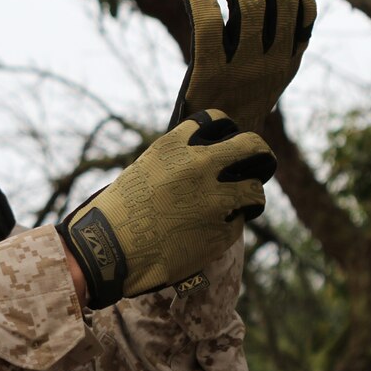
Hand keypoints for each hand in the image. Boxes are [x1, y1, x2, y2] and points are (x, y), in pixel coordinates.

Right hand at [57, 110, 275, 307]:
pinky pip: (239, 223)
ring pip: (256, 190)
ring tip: (240, 205)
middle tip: (257, 164)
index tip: (227, 143)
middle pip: (253, 145)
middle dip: (259, 154)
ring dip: (249, 196)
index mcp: (177, 146)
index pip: (219, 120)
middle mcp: (201, 166)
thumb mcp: (145, 169)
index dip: (227, 132)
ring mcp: (215, 200)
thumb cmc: (120, 211)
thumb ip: (177, 160)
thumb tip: (202, 159)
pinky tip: (209, 232)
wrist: (111, 250)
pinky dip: (229, 226)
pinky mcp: (222, 232)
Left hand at [169, 0, 316, 132]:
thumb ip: (267, 39)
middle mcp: (273, 65)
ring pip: (251, 3)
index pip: (304, 6)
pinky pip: (209, 24)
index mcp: (289, 62)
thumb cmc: (228, 111)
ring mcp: (243, 71)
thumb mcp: (259, 77)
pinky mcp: (210, 76)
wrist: (208, 157)